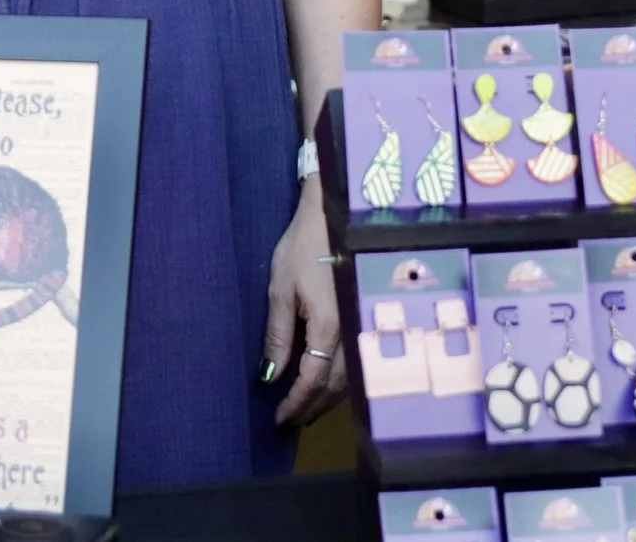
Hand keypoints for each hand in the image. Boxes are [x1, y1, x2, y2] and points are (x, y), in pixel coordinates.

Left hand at [262, 179, 346, 426]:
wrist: (336, 215)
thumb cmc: (303, 247)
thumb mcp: (280, 289)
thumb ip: (278, 336)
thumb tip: (270, 376)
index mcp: (328, 325)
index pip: (312, 380)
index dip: (295, 404)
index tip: (277, 419)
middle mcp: (353, 332)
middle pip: (334, 387)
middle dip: (311, 408)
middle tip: (288, 421)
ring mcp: (363, 326)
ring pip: (350, 379)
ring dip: (327, 399)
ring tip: (305, 409)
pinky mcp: (365, 318)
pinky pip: (357, 363)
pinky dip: (340, 381)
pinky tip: (326, 384)